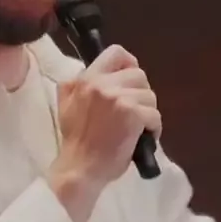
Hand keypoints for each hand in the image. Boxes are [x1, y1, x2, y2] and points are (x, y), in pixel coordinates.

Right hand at [47, 45, 160, 221]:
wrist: (80, 169)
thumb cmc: (75, 142)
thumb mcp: (65, 106)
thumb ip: (75, 87)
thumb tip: (87, 76)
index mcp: (86, 79)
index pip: (116, 52)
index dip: (129, 64)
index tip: (130, 82)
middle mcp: (102, 84)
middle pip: (139, 75)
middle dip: (140, 94)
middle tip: (133, 112)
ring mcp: (119, 98)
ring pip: (150, 95)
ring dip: (148, 112)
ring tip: (137, 128)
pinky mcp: (133, 115)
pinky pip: (155, 115)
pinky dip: (154, 128)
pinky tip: (143, 139)